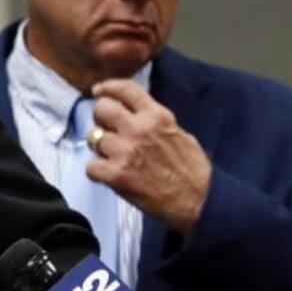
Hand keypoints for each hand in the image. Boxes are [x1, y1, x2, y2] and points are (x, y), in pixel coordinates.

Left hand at [85, 79, 211, 234]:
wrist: (201, 203)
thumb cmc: (194, 173)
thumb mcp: (180, 134)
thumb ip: (155, 122)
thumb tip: (135, 115)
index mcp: (157, 117)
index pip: (125, 89)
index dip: (107, 87)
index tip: (99, 91)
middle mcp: (139, 129)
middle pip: (101, 109)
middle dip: (100, 119)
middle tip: (107, 131)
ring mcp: (126, 151)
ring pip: (92, 138)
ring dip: (99, 148)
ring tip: (113, 158)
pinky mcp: (117, 174)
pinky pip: (90, 166)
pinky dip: (96, 172)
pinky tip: (108, 176)